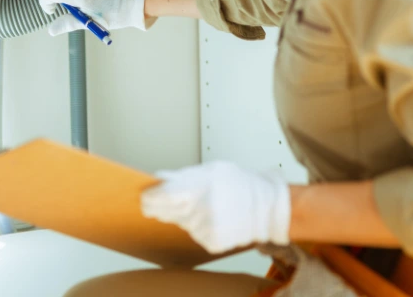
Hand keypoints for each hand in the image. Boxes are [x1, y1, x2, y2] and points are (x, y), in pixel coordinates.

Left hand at [141, 161, 290, 253]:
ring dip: (186, 215)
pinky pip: (194, 234)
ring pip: (181, 223)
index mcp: (198, 186)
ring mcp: (205, 228)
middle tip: (178, 199)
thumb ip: (183, 175)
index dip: (149, 198)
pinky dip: (200, 227)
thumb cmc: (240, 184)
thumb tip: (159, 178)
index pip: (160, 197)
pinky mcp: (211, 243)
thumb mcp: (212, 169)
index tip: (145, 197)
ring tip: (208, 206)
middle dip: (165, 206)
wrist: (267, 207)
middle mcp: (200, 209)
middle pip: (165, 212)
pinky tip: (214, 218)